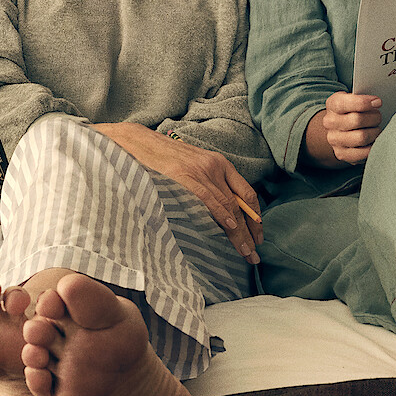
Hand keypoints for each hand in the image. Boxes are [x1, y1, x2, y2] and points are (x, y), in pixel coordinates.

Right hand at [94, 124, 262, 262]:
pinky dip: (222, 215)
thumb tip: (220, 216)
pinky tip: (231, 229)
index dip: (255, 216)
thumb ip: (207, 185)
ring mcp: (201, 171)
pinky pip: (210, 199)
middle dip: (250, 231)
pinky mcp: (187, 176)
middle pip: (241, 203)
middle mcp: (215, 166)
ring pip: (228, 206)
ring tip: (245, 252)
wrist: (138, 142)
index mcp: (219, 163)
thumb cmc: (162, 159)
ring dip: (239, 232)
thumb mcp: (192, 168)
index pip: (246, 193)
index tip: (258, 236)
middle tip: (254, 253)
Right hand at [314, 92, 381, 164]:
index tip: (378, 102)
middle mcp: (330, 122)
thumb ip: (364, 98)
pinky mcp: (341, 154)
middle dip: (374, 118)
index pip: (347, 103)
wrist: (341, 128)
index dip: (365, 102)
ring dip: (375, 132)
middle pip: (357, 120)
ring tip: (376, 129)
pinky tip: (373, 140)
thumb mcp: (355, 98)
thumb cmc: (354, 111)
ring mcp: (334, 140)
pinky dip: (373, 146)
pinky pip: (363, 152)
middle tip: (378, 117)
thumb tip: (376, 103)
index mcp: (333, 104)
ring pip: (362, 137)